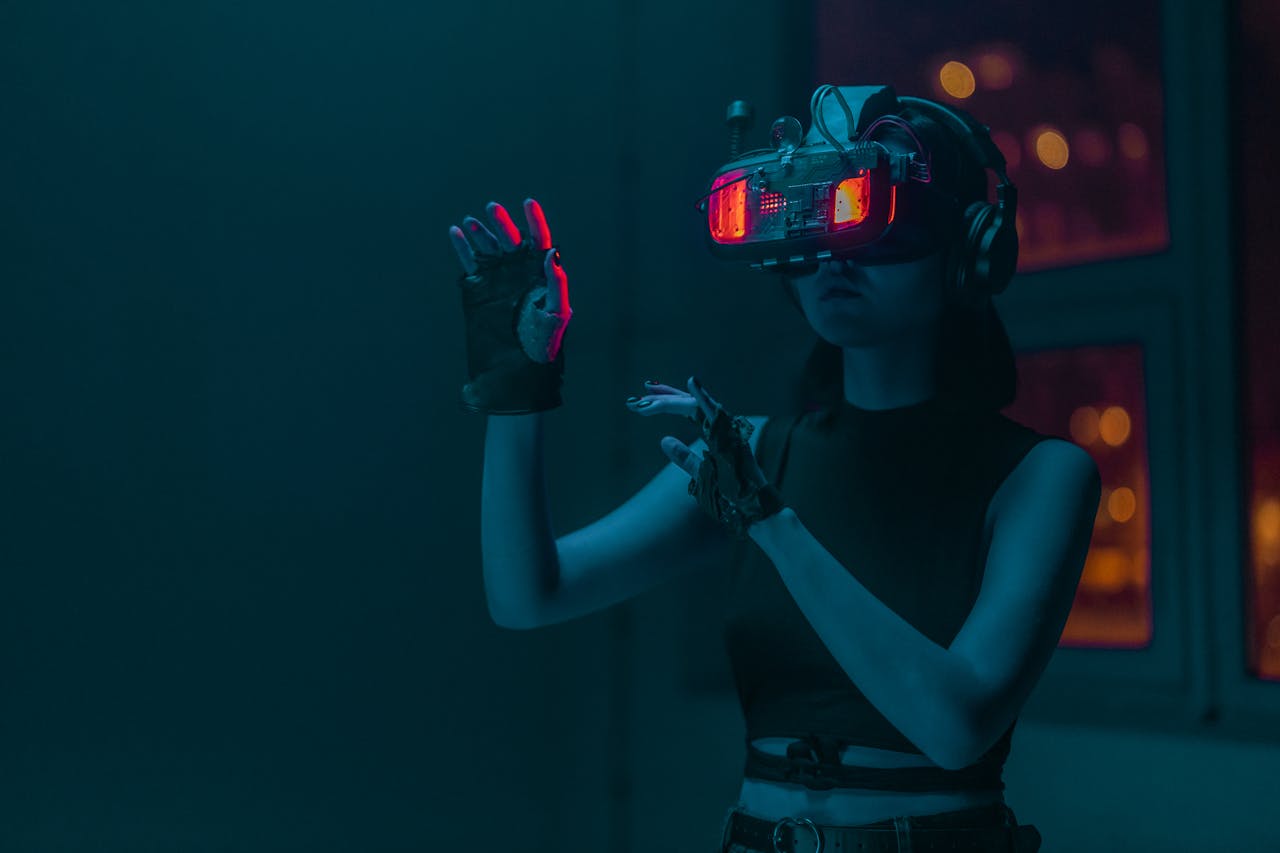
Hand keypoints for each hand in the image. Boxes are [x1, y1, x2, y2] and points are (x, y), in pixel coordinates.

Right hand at [449, 198, 570, 362]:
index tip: (528, 203)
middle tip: (493, 209)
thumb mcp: (556, 313)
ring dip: (480, 232)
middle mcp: (519, 271)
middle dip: (502, 223)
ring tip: (471, 222)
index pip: (539, 240)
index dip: (535, 220)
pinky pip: (468, 262)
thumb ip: (556, 282)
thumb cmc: (543, 344)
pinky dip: (461, 247)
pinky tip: (456, 232)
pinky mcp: (477, 289)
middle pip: (511, 239)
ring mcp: (497, 278)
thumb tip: (553, 252)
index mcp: (540, 274)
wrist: (515, 369)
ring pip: (488, 247)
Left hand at [627, 376, 782, 536]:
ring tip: (652, 391)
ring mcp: (728, 431)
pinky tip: (691, 383)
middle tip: (645, 387)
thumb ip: (684, 456)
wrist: (751, 510)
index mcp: (716, 434)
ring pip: (698, 407)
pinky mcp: (732, 437)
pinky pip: (716, 414)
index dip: (670, 401)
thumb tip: (664, 440)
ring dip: (675, 399)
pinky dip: (703, 398)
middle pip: (692, 404)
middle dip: (667, 396)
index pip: (690, 411)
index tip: (648, 396)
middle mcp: (723, 428)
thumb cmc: (731, 495)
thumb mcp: (700, 473)